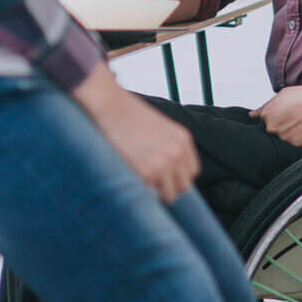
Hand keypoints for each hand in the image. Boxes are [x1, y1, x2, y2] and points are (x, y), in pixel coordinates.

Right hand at [73, 66, 198, 202]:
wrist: (110, 106)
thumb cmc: (129, 115)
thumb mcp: (160, 128)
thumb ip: (170, 148)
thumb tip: (170, 171)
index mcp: (183, 140)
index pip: (192, 172)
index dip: (177, 177)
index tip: (165, 177)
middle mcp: (177, 153)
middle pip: (183, 187)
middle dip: (168, 188)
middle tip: (151, 181)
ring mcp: (163, 164)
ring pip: (168, 194)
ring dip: (155, 190)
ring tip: (139, 177)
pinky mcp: (146, 172)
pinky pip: (148, 192)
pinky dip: (139, 187)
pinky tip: (130, 172)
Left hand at [253, 80, 301, 148]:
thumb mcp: (281, 95)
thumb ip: (264, 107)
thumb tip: (252, 115)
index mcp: (267, 116)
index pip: (263, 126)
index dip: (274, 123)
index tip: (282, 120)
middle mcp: (274, 128)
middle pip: (274, 135)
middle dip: (282, 130)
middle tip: (295, 122)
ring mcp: (285, 139)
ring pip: (285, 142)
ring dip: (292, 136)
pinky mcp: (298, 147)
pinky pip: (298, 148)